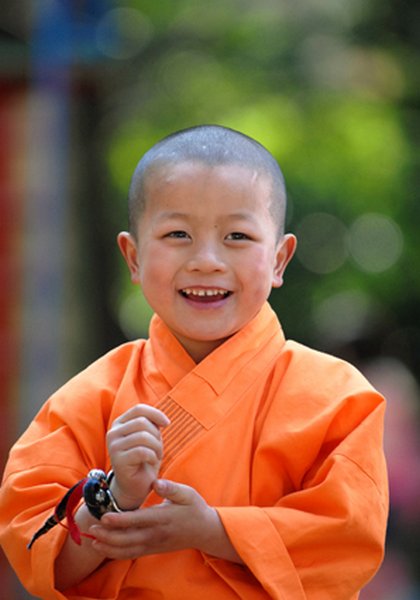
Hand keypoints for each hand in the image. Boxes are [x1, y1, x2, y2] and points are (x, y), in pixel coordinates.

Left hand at [90, 480, 242, 563]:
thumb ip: (171, 488)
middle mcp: (156, 534)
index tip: (104, 517)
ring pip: (127, 550)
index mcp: (162, 518)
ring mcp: (154, 544)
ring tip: (92, 540)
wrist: (205, 531)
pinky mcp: (153, 550)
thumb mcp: (187, 493)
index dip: (119, 520)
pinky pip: (132, 554)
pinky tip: (104, 548)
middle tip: (91, 528)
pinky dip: (116, 553)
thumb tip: (156, 482)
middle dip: (108, 535)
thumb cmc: (194, 508)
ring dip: (108, 546)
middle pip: (128, 539)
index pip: (137, 521)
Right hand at [106, 404, 169, 508]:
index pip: (139, 409)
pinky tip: (152, 461)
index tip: (167, 424)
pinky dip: (152, 456)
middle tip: (159, 448)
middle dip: (157, 435)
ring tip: (157, 455)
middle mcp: (113, 432)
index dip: (156, 414)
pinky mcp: (118, 460)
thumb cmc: (144, 459)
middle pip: (142, 422)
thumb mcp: (150, 437)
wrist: (134, 486)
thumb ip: (151, 425)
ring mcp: (113, 446)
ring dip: (156, 446)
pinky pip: (142, 451)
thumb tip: (162, 419)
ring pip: (143, 436)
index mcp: (120, 423)